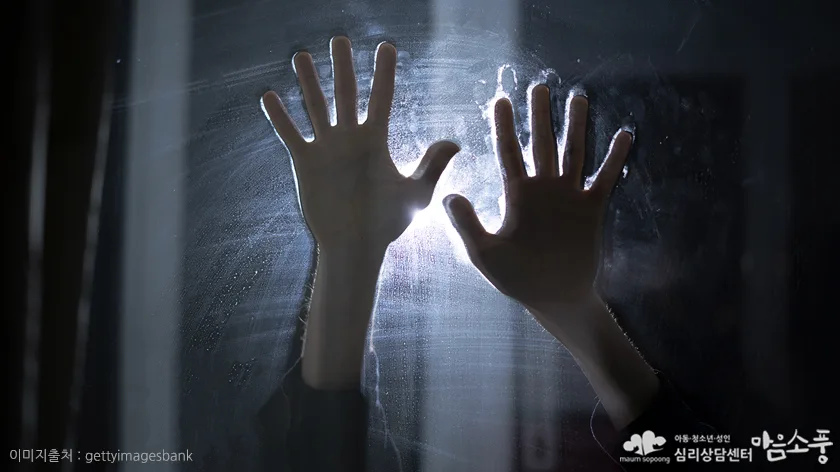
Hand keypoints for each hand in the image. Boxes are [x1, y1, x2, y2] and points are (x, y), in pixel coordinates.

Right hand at [262, 37, 459, 255]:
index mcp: (377, 140)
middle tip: (340, 39)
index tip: (388, 47)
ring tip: (302, 57)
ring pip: (316, 107)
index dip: (385, 73)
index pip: (382, 98)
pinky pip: (291, 135)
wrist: (356, 245)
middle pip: (346, 94)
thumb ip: (432, 165)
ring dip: (309, 83)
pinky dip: (280, 117)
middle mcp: (350, 138)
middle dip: (343, 67)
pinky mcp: (306, 163)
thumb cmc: (387, 222)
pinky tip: (269, 96)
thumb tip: (455, 142)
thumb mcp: (415, 193)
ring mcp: (327, 148)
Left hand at [445, 87, 631, 317]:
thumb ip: (467, 225)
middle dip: (539, 116)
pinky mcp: (591, 209)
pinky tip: (623, 134)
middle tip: (539, 86)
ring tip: (578, 98)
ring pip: (573, 152)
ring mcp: (568, 197)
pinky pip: (604, 178)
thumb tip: (449, 196)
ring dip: (575, 126)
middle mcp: (542, 189)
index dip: (504, 127)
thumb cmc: (516, 278)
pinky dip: (613, 158)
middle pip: (541, 143)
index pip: (508, 152)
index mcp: (517, 195)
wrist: (553, 297)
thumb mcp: (485, 253)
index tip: (501, 100)